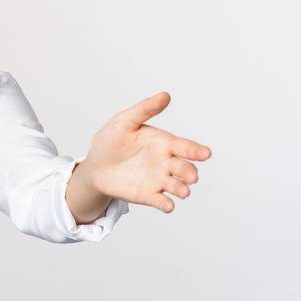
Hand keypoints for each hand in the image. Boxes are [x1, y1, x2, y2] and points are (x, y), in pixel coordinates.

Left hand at [81, 91, 212, 212]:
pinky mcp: (149, 195)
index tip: (206, 153)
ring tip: (183, 191)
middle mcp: (166, 163)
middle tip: (192, 177)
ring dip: (182, 189)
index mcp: (164, 143)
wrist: (95, 165)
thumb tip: (165, 95)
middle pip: (184, 168)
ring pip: (177, 186)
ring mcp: (159, 180)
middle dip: (190, 173)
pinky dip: (166, 204)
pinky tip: (168, 205)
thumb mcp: (124, 122)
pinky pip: (162, 201)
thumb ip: (144, 110)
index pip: (185, 147)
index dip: (196, 150)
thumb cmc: (111, 141)